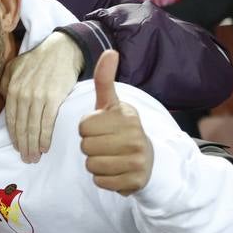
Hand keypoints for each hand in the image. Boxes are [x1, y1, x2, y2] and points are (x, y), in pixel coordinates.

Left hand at [1, 31, 83, 162]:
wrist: (62, 49)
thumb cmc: (38, 60)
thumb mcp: (15, 67)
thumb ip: (6, 84)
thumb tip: (3, 100)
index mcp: (12, 88)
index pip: (11, 119)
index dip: (14, 136)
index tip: (17, 148)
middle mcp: (23, 94)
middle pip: (21, 126)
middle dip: (23, 145)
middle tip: (26, 159)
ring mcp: (38, 96)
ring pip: (33, 127)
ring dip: (33, 145)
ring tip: (34, 157)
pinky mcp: (54, 98)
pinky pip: (47, 122)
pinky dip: (45, 137)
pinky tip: (45, 147)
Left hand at [79, 50, 152, 194]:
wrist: (148, 161)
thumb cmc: (122, 130)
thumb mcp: (112, 104)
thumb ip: (105, 80)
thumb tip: (110, 51)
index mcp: (126, 117)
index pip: (83, 126)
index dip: (87, 128)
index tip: (102, 128)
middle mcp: (135, 138)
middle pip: (85, 146)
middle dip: (90, 147)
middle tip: (106, 144)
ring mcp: (137, 160)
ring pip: (91, 165)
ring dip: (95, 164)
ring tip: (111, 157)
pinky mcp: (134, 181)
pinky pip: (100, 181)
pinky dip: (103, 179)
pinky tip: (116, 171)